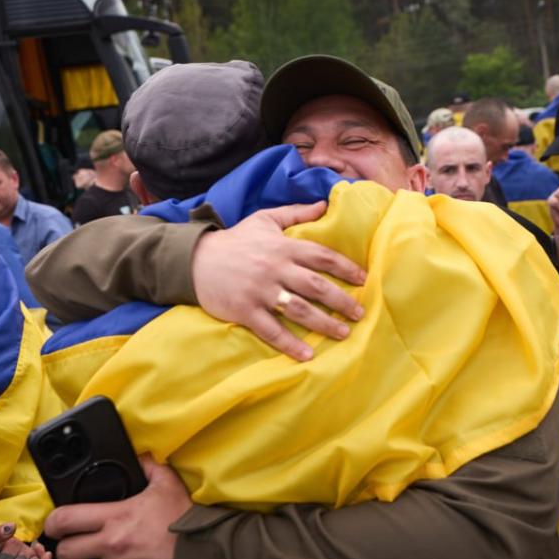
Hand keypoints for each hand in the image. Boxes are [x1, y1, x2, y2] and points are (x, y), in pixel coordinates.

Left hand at [44, 455, 189, 558]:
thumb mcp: (167, 484)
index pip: (64, 520)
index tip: (54, 525)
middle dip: (69, 547)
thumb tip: (140, 455)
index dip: (52, 523)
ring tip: (122, 556)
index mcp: (114, 518)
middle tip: (80, 543)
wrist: (204, 556)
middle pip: (66, 552)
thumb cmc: (183, 519)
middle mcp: (110, 546)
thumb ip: (149, 467)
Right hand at [191, 201, 366, 361]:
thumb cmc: (234, 240)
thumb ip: (295, 213)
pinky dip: (290, 344)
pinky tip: (307, 355)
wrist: (195, 260)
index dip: (345, 268)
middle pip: (316, 285)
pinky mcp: (245, 310)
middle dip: (341, 300)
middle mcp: (275, 269)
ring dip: (323, 323)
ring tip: (343, 333)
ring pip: (299, 309)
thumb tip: (324, 204)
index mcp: (282, 247)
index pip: (321, 256)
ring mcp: (260, 291)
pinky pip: (271, 330)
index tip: (364, 279)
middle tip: (359, 313)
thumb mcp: (264, 219)